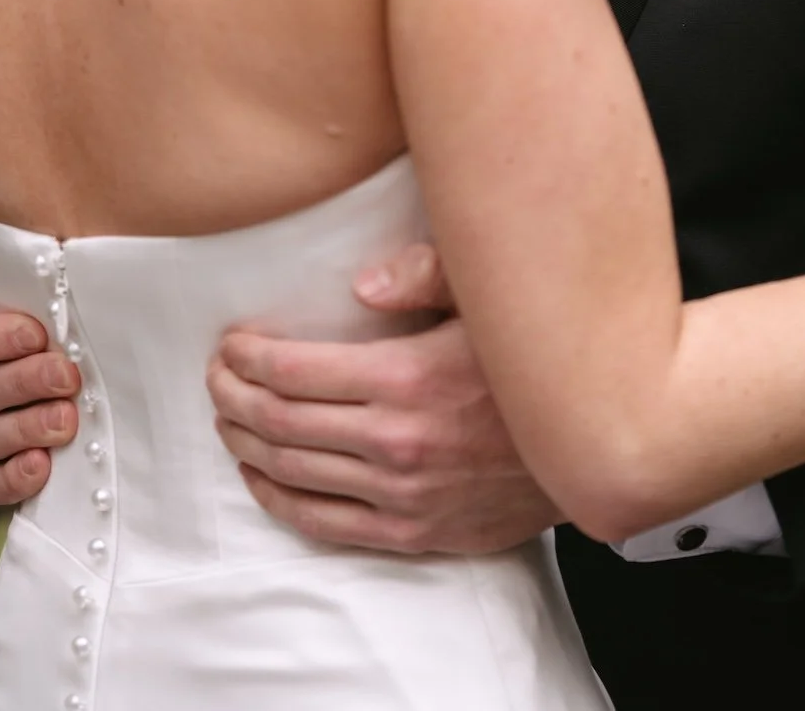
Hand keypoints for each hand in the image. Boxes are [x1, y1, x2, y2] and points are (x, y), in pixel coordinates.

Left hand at [208, 241, 560, 554]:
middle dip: (233, 395)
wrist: (589, 448)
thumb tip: (362, 281)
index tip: (230, 344)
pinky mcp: (412, 532)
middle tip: (216, 376)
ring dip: (245, 443)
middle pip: (279, 421)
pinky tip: (260, 476)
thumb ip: (427, 273)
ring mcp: (401, 494)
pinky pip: (323, 523)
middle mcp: (395, 440)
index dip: (248, 357)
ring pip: (292, 472)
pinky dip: (278, 499)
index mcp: (407, 376)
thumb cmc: (531, 365)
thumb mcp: (490, 298)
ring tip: (227, 417)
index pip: (294, 370)